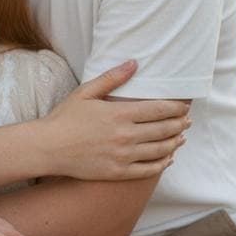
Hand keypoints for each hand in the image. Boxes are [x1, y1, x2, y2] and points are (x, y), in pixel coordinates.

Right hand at [40, 61, 189, 179]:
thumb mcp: (86, 92)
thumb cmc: (65, 117)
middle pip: (164, 130)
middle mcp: (125, 136)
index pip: (159, 109)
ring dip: (175, 142)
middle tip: (187, 120)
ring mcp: (123, 156)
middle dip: (180, 124)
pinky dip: (163, 163)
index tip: (184, 105)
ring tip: (181, 137)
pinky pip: (149, 170)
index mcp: (119, 113)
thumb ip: (113, 78)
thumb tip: (135, 62)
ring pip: (160, 150)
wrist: (48, 148)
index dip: (176, 107)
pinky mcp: (118, 172)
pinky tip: (168, 157)